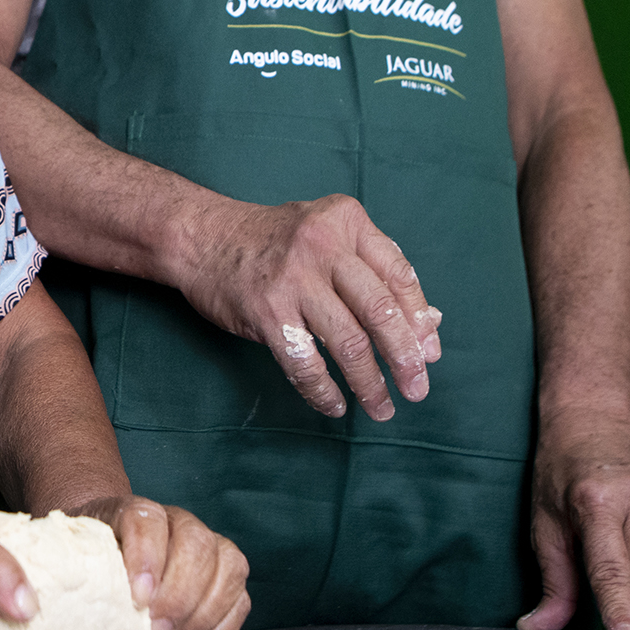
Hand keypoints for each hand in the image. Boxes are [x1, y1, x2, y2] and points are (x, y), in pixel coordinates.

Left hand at [74, 494, 248, 629]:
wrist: (113, 558)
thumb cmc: (95, 563)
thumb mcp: (78, 559)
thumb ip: (80, 571)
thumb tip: (70, 603)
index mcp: (139, 511)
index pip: (148, 520)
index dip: (147, 558)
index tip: (137, 598)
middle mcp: (181, 523)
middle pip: (197, 545)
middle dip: (178, 595)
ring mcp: (211, 548)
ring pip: (228, 569)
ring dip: (201, 615)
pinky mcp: (228, 579)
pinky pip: (240, 602)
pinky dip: (216, 629)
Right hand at [175, 192, 439, 420]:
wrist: (200, 238)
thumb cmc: (271, 242)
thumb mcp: (325, 236)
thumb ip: (370, 271)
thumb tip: (424, 327)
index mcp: (345, 222)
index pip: (399, 275)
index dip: (419, 320)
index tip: (429, 355)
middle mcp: (322, 246)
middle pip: (379, 311)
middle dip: (405, 358)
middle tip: (417, 389)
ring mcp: (292, 279)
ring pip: (347, 342)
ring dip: (369, 384)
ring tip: (382, 408)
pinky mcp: (265, 311)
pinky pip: (304, 362)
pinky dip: (323, 391)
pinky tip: (334, 405)